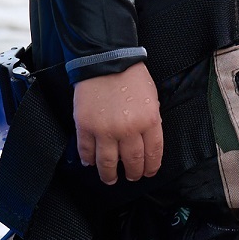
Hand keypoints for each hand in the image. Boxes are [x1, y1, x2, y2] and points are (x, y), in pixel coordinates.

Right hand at [74, 65, 164, 185]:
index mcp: (149, 121)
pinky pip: (87, 151)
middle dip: (133, 173)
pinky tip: (91, 163)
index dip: (151, 167)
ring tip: (110, 178)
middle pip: (132, 162)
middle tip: (131, 177)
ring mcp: (105, 130)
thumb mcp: (152, 99)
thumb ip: (150, 122)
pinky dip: (88, 160)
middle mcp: (128, 130)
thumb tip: (146, 144)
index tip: (148, 173)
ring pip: (108, 163)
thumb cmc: (131, 77)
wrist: (106, 60)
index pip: (153, 154)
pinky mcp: (85, 127)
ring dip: (109, 175)